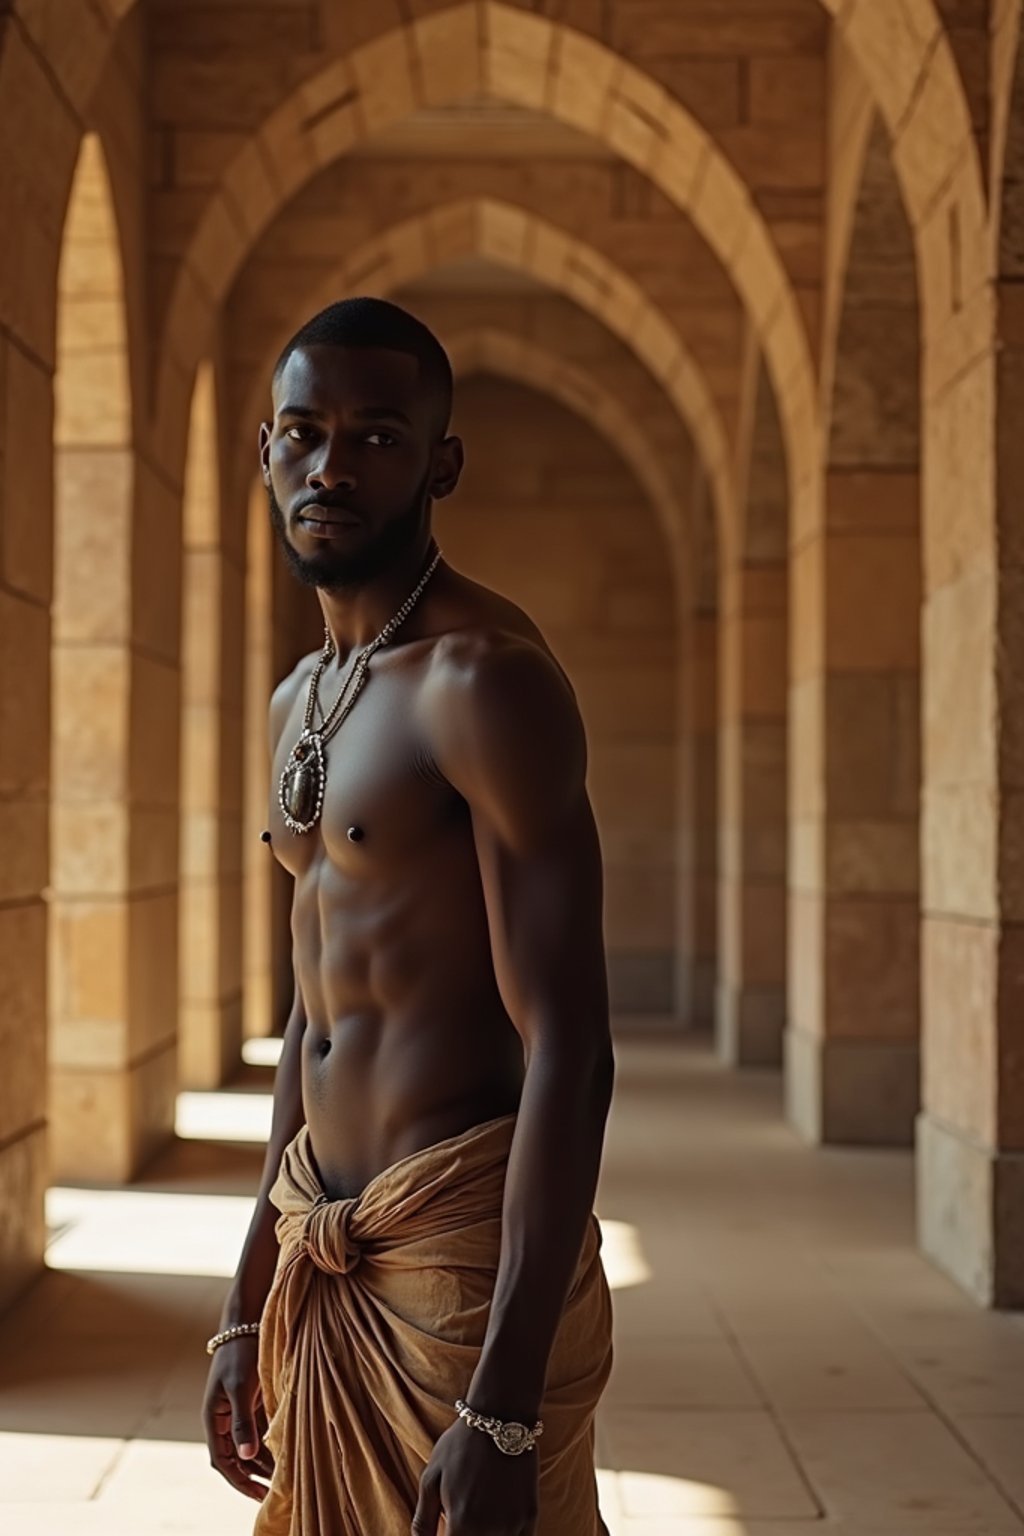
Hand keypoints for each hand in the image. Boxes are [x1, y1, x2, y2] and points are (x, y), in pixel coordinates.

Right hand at [202, 1336, 273, 1501]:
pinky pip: (256, 1431)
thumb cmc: (240, 1352)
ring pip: (246, 1446)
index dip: (239, 1480)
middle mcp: (223, 1419)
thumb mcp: (241, 1387)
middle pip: (233, 1457)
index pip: (223, 1461)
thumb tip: (246, 1456)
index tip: (259, 1495)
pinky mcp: (249, 1402)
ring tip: (282, 1477)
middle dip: (251, 1476)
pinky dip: (267, 1444)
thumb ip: (243, 1422)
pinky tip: (283, 1452)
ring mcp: (235, 1411)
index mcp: (214, 1418)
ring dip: (260, 1462)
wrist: (246, 1321)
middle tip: (274, 1493)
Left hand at [412, 1419, 538, 1535]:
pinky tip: (497, 1525)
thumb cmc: (460, 1446)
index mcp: (461, 1525)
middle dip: (462, 1534)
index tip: (447, 1530)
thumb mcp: (431, 1479)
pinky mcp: (530, 1517)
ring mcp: (512, 1526)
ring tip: (476, 1514)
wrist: (500, 1416)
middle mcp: (488, 1532)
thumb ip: (423, 1521)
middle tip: (460, 1518)